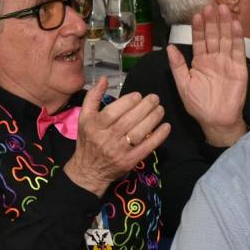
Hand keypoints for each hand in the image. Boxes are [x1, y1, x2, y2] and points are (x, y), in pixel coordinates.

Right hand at [63, 77, 169, 195]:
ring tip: (160, 109)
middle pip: (129, 120)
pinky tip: (165, 127)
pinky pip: (147, 147)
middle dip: (145, 107)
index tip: (138, 95)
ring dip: (153, 119)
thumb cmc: (88, 140)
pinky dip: (158, 136)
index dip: (128, 101)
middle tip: (154, 98)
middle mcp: (106, 138)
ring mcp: (119, 151)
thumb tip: (104, 79)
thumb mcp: (84, 117)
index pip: (114, 111)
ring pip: (139, 132)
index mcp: (94, 126)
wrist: (89, 170)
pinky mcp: (130, 161)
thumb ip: (93, 96)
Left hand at [168, 3, 248, 147]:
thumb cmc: (198, 105)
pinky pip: (238, 50)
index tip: (197, 14)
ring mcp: (227, 62)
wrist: (216, 120)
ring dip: (225, 24)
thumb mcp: (183, 84)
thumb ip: (177, 65)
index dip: (198, 28)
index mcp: (199, 62)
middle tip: (211, 5)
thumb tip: (169, 47)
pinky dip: (237, 37)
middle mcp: (214, 59)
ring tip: (223, 9)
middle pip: (213, 36)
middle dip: (212, 21)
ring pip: (226, 39)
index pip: (199, 41)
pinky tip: (236, 25)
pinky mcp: (239, 68)